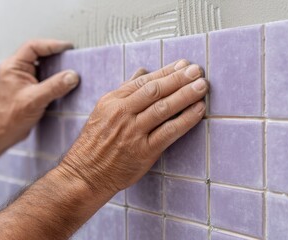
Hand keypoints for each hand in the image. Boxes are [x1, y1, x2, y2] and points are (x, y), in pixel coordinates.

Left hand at [0, 39, 78, 143]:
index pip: (33, 47)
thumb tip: (72, 76)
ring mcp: (23, 77)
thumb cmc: (12, 116)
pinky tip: (64, 79)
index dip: (51, 45)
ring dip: (56, 64)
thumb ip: (55, 87)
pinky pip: (44, 74)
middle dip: (55, 53)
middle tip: (71, 54)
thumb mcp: (35, 99)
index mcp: (13, 66)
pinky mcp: (30, 86)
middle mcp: (17, 69)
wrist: (6, 132)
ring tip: (70, 65)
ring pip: (42, 63)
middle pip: (38, 53)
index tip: (67, 47)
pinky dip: (55, 75)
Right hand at [60, 60, 208, 193]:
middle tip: (197, 70)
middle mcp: (122, 113)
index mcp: (112, 101)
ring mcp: (133, 132)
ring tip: (202, 86)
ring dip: (185, 95)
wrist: (85, 174)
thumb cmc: (95, 143)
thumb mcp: (103, 111)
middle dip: (179, 78)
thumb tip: (142, 71)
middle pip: (155, 91)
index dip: (166, 71)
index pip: (143, 81)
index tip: (183, 64)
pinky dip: (186, 120)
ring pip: (163, 108)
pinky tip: (198, 110)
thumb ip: (124, 91)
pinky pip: (168, 132)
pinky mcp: (143, 152)